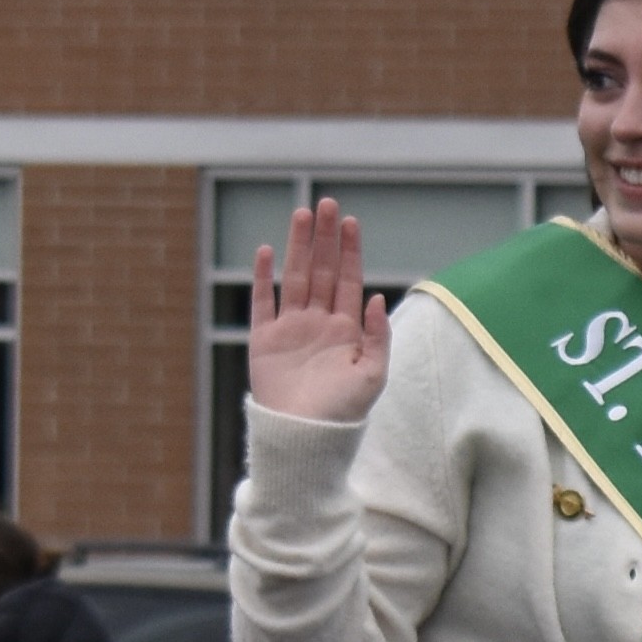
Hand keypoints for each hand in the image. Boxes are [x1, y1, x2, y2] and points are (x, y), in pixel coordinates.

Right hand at [249, 197, 391, 421]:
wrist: (305, 437)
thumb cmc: (343, 412)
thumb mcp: (372, 375)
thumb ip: (378, 336)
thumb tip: (378, 297)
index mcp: (347, 330)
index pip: (350, 280)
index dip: (350, 251)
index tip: (351, 222)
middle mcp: (319, 324)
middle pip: (323, 270)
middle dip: (325, 238)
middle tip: (327, 204)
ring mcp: (291, 329)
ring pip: (296, 278)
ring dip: (299, 247)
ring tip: (302, 215)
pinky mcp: (264, 340)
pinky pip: (263, 302)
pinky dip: (263, 277)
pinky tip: (266, 251)